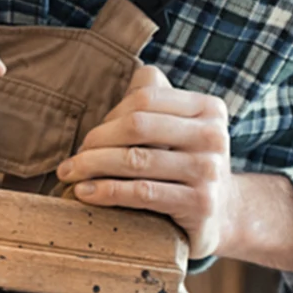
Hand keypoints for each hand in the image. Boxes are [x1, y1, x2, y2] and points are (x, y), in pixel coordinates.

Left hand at [56, 66, 234, 258]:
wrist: (222, 214)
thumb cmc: (185, 163)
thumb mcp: (180, 126)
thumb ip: (156, 98)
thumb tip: (128, 78)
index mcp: (209, 108)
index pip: (145, 98)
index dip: (110, 116)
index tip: (89, 138)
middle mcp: (214, 136)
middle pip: (138, 126)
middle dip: (96, 141)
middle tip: (72, 160)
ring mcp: (209, 170)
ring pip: (136, 160)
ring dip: (92, 166)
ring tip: (70, 175)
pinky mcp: (200, 204)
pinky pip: (142, 192)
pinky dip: (107, 191)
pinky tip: (85, 193)